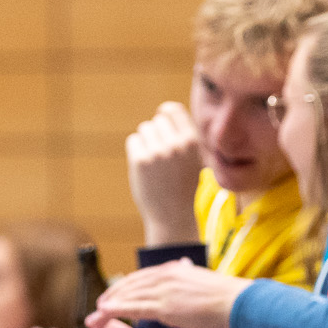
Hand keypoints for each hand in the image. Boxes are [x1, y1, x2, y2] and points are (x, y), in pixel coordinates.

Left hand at [97, 258, 250, 327]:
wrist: (239, 304)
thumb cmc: (227, 298)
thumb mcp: (203, 280)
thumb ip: (189, 275)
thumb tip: (186, 265)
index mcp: (174, 269)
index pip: (141, 278)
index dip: (124, 288)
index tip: (111, 298)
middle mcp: (166, 275)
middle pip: (130, 285)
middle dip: (111, 298)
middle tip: (96, 310)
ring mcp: (165, 290)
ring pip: (128, 297)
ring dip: (108, 308)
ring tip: (94, 319)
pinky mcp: (166, 306)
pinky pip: (134, 307)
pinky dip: (116, 311)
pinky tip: (104, 315)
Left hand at [126, 102, 205, 248]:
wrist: (173, 216)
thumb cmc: (183, 187)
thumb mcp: (194, 160)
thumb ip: (184, 138)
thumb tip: (164, 111)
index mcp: (193, 142)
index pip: (175, 111)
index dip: (166, 112)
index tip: (162, 115)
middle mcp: (176, 144)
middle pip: (158, 120)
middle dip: (156, 133)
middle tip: (160, 154)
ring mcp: (158, 152)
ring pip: (145, 129)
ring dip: (146, 141)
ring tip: (153, 162)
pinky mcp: (140, 160)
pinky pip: (134, 141)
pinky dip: (136, 150)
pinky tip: (144, 166)